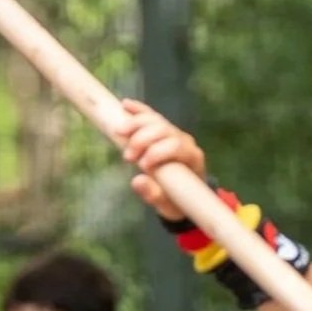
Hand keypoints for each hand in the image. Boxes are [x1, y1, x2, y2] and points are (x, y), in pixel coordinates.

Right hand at [111, 98, 207, 219]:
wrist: (185, 196)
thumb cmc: (177, 201)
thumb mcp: (167, 205)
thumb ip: (154, 195)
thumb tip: (137, 181)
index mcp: (192, 157)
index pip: (176, 145)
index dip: (157, 152)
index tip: (141, 166)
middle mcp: (185, 141)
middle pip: (163, 130)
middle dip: (143, 139)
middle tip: (127, 157)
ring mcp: (175, 134)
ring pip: (156, 120)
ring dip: (136, 124)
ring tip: (119, 132)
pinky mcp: (163, 131)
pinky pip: (151, 116)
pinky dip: (138, 111)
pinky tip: (125, 105)